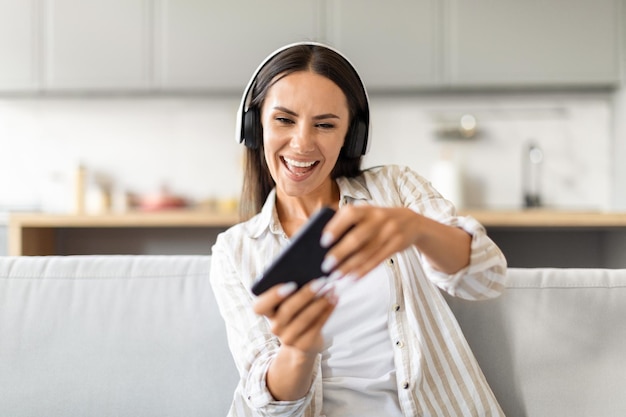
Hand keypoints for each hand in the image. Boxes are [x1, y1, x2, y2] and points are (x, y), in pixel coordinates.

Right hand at [253, 279, 336, 354]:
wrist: (303, 343)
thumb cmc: (296, 313)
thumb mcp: (289, 302)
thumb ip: (292, 287)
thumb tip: (307, 270)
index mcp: (267, 312)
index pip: (259, 307)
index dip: (273, 296)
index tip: (291, 284)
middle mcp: (274, 327)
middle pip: (287, 310)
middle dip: (305, 294)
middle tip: (320, 281)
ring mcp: (288, 338)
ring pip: (304, 319)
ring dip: (320, 302)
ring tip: (331, 289)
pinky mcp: (303, 345)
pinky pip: (317, 326)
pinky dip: (327, 310)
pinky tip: (334, 299)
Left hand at [321, 204, 470, 277]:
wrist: (411, 221)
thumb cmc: (378, 219)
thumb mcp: (367, 213)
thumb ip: (348, 221)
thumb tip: (324, 241)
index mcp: (367, 209)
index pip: (350, 214)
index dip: (336, 227)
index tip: (323, 241)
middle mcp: (379, 219)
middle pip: (357, 238)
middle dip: (340, 253)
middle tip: (326, 265)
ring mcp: (389, 232)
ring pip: (367, 253)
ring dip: (350, 266)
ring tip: (336, 276)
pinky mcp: (396, 245)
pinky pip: (378, 260)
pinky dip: (364, 270)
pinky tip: (352, 278)